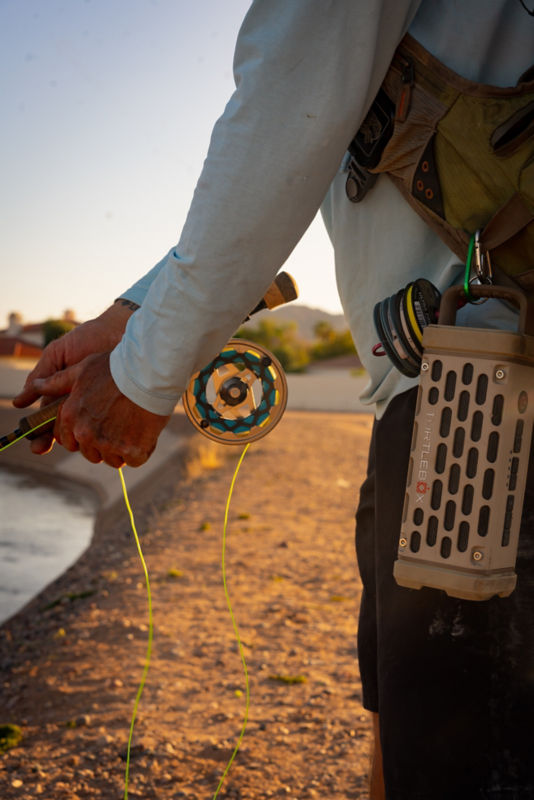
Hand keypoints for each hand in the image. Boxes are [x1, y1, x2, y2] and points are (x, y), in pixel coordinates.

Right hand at [13, 302, 136, 453]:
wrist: (118, 330)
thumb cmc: (88, 339)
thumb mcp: (59, 355)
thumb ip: (42, 376)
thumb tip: (19, 403)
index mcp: (61, 393)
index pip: (46, 419)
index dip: (38, 433)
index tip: (34, 442)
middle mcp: (78, 403)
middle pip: (62, 430)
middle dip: (51, 440)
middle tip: (41, 447)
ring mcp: (96, 406)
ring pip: (82, 431)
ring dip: (72, 440)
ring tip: (66, 441)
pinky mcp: (115, 407)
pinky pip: (105, 425)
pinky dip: (99, 434)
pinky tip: (92, 438)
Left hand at [31, 352, 169, 467]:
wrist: (148, 372)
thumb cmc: (115, 367)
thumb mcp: (81, 370)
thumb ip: (56, 382)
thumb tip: (33, 386)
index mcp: (70, 417)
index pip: (70, 443)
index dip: (85, 436)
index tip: (99, 426)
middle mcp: (85, 433)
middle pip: (92, 454)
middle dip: (104, 444)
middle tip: (120, 424)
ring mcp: (108, 444)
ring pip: (113, 459)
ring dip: (123, 449)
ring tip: (133, 426)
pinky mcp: (131, 450)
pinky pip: (134, 460)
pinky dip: (141, 450)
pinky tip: (145, 431)